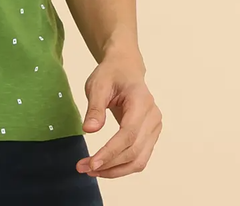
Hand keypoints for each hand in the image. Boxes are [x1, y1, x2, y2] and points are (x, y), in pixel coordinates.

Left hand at [75, 52, 162, 179]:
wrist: (125, 68)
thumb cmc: (111, 73)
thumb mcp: (98, 84)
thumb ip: (95, 107)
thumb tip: (89, 130)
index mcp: (141, 101)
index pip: (128, 134)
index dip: (111, 152)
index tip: (92, 162)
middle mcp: (153, 117)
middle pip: (134, 151)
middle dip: (109, 164)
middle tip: (84, 168)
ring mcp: (154, 127)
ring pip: (139, 160)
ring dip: (116, 170)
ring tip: (91, 171)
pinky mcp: (150, 135)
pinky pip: (140, 157)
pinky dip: (122, 166)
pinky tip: (105, 167)